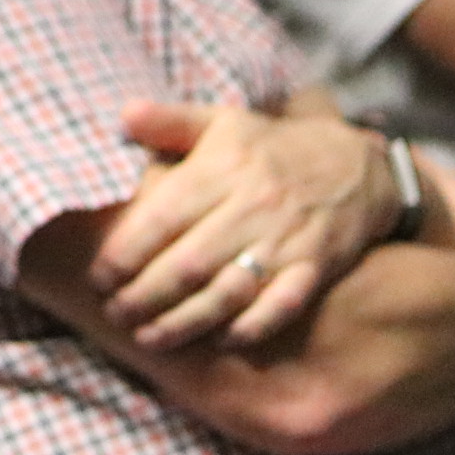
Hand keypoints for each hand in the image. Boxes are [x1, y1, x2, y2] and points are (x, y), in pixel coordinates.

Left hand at [87, 101, 396, 350]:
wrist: (356, 166)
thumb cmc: (271, 146)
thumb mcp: (223, 120)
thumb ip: (171, 121)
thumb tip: (123, 113)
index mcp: (224, 168)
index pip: (164, 217)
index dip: (126, 252)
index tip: (99, 277)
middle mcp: (252, 206)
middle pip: (189, 263)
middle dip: (144, 296)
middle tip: (114, 314)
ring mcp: (286, 240)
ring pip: (228, 291)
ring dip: (185, 322)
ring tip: (148, 337)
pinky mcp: (315, 267)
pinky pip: (281, 306)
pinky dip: (250, 327)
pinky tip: (219, 340)